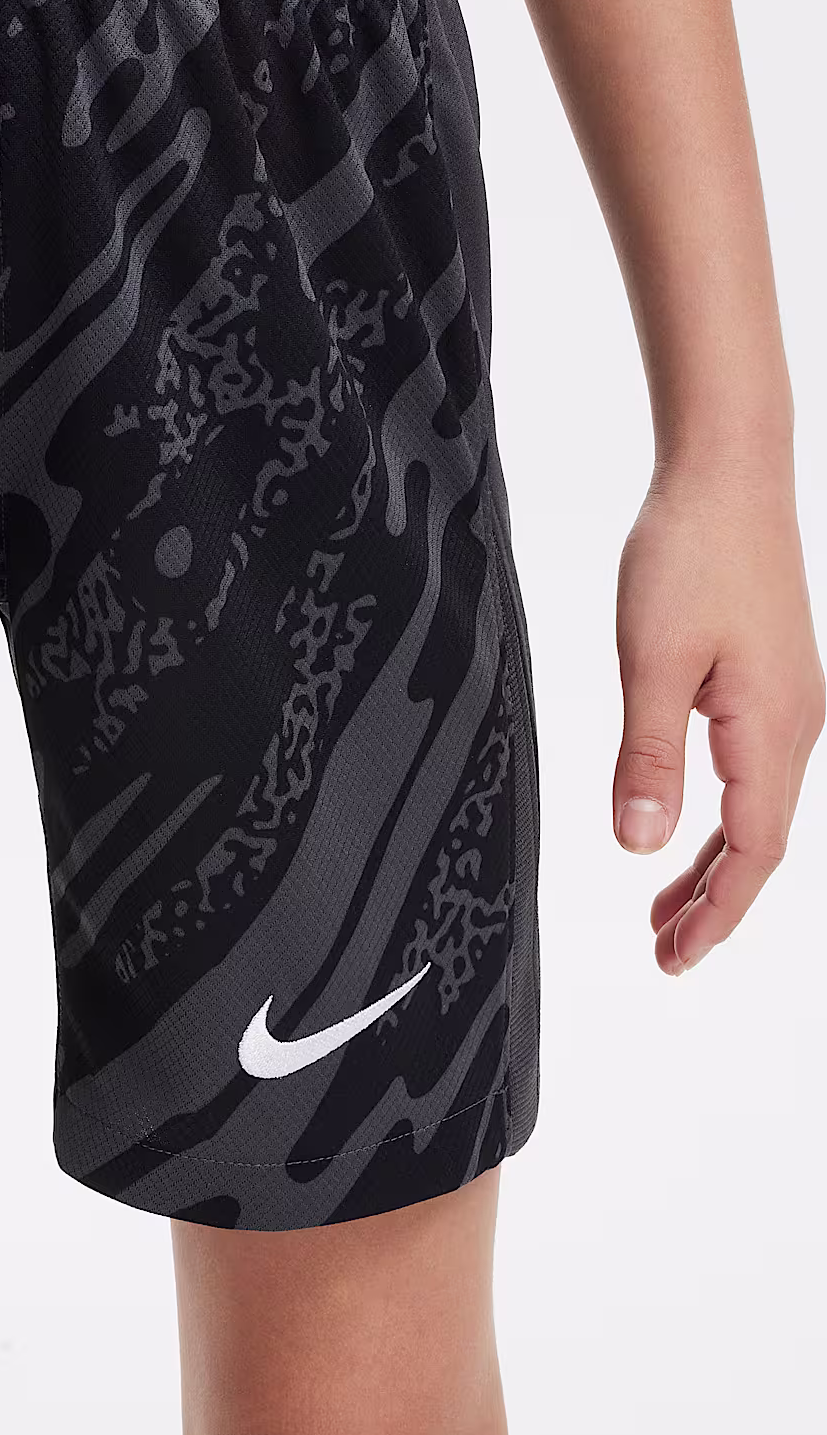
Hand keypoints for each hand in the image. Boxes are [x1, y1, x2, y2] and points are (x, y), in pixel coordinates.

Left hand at [613, 458, 823, 973]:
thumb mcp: (651, 662)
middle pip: (761, 840)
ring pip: (756, 808)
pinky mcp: (770, 682)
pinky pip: (750, 772)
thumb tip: (639, 847)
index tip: (675, 958)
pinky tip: (685, 823)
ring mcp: (788, 703)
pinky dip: (719, 814)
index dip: (716, 911)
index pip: (753, 850)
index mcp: (770, 730)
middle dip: (714, 902)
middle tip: (665, 954)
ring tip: (666, 908)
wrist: (727, 476)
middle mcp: (794, 725)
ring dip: (713, 862)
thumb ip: (647, 757)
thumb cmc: (688, 556)